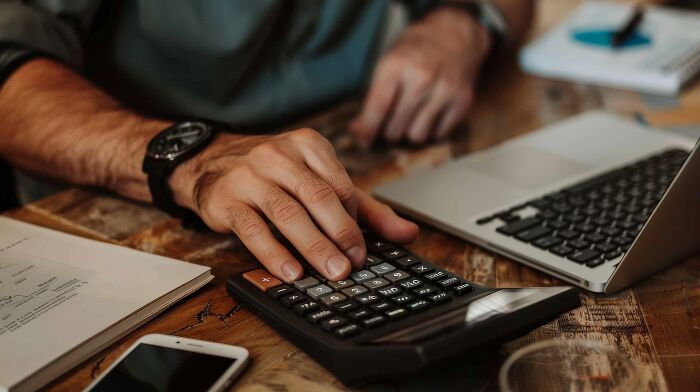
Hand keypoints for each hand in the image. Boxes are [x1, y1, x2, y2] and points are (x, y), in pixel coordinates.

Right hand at [169, 128, 417, 282]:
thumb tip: (407, 233)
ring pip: (288, 213)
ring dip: (313, 246)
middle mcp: (278, 154)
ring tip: (331, 271)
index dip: (354, 220)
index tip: (363, 250)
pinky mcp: (226, 199)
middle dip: (341, 234)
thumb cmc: (274, 174)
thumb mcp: (318, 181)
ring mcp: (250, 175)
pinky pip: (253, 229)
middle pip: (317, 197)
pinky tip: (291, 272)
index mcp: (307, 145)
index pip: (339, 184)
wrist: (211, 163)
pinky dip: (274, 253)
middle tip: (353, 265)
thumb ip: (364, 207)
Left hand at [349, 7, 490, 145]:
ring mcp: (444, 90)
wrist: (455, 33)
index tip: (362, 142)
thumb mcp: (389, 62)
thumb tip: (357, 132)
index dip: (367, 130)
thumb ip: (373, 97)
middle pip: (396, 128)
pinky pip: (439, 134)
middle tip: (391, 121)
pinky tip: (430, 114)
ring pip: (417, 136)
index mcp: (397, 65)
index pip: (378, 107)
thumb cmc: (415, 50)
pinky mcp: (462, 100)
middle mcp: (421, 78)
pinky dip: (432, 130)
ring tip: (411, 117)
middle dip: (389, 130)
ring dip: (411, 132)